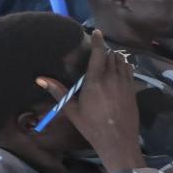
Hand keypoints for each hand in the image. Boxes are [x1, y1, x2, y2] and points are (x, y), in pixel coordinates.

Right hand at [38, 31, 142, 171]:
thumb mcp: (72, 110)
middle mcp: (113, 78)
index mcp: (96, 81)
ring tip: (106, 59)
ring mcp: (126, 83)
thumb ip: (58, 91)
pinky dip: (124, 66)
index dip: (98, 41)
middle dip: (105, 51)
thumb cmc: (91, 126)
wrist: (118, 140)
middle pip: (112, 55)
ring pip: (122, 61)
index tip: (96, 32)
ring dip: (115, 57)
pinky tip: (118, 70)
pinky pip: (129, 71)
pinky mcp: (133, 90)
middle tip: (97, 51)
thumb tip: (40, 78)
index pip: (99, 54)